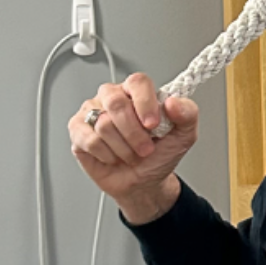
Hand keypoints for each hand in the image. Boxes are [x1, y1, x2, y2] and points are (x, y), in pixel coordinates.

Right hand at [68, 73, 198, 224]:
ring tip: (130, 154)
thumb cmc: (159, 156)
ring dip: (123, 148)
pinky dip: (107, 155)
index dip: (145, 103)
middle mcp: (113, 97)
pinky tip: (113, 156)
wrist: (143, 182)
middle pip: (116, 103)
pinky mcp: (78, 130)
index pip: (137, 82)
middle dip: (134, 133)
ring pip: (104, 124)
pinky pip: (90, 140)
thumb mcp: (184, 137)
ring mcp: (92, 112)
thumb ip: (187, 114)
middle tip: (145, 149)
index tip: (153, 125)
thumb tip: (173, 102)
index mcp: (137, 93)